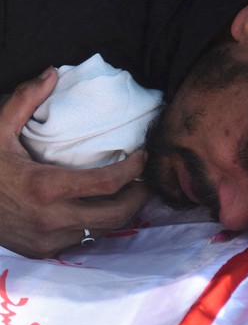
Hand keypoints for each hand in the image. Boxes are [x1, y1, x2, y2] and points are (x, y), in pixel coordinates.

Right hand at [0, 68, 149, 257]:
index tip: (142, 155)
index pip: (109, 183)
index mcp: (45, 187)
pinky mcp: (43, 251)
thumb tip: (51, 73)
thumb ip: (24, 100)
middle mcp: (51, 218)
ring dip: (121, 212)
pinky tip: (101, 208)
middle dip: (139, 196)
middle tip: (147, 179)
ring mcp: (48, 239)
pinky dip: (98, 225)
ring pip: (103, 230)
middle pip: (117, 213)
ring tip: (130, 192)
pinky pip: (83, 240)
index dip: (134, 170)